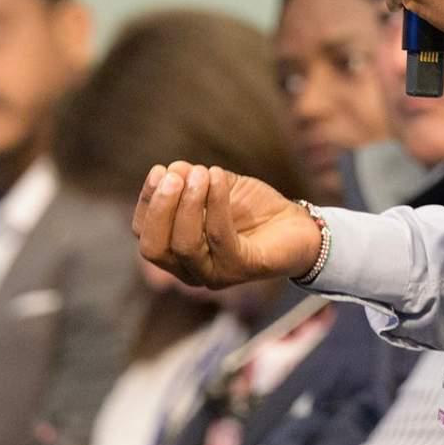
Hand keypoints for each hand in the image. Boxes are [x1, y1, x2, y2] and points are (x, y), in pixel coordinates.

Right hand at [132, 162, 321, 287]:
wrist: (299, 227)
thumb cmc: (254, 210)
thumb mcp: (218, 188)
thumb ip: (193, 181)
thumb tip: (172, 169)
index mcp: (177, 252)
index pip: (145, 234)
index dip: (147, 202)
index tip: (159, 170)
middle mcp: (190, 271)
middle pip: (155, 248)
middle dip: (160, 208)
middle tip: (175, 174)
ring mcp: (215, 275)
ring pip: (185, 246)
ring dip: (189, 204)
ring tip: (202, 172)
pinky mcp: (242, 269)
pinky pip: (220, 238)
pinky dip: (216, 205)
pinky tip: (219, 178)